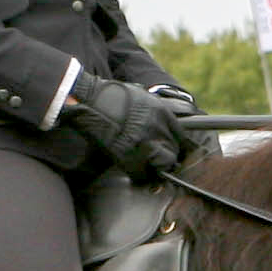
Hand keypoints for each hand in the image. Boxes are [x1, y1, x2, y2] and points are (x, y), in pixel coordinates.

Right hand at [69, 77, 196, 176]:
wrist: (90, 101)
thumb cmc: (111, 96)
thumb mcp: (140, 96)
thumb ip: (154, 110)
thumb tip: (161, 122)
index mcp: (162, 113)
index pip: (181, 136)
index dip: (178, 145)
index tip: (175, 151)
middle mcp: (157, 128)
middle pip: (174, 151)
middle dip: (168, 157)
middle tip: (160, 161)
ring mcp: (144, 143)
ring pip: (163, 164)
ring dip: (157, 167)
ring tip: (149, 167)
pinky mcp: (129, 155)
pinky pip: (143, 173)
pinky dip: (141, 175)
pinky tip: (136, 171)